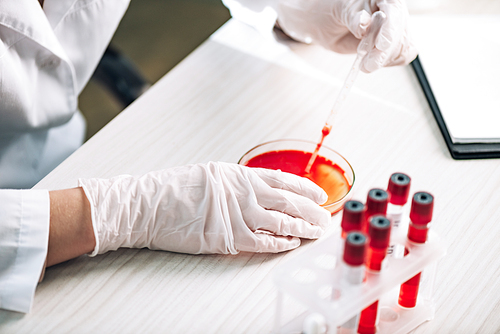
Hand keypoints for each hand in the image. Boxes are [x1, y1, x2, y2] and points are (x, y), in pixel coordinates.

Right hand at [79, 162, 329, 254]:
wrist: (148, 204)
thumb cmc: (173, 189)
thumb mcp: (209, 175)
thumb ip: (235, 184)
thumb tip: (255, 191)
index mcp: (239, 175)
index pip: (282, 180)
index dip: (304, 188)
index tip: (319, 194)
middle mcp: (244, 192)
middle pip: (288, 201)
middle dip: (310, 210)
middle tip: (325, 217)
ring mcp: (238, 215)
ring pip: (281, 222)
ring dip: (302, 227)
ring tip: (316, 232)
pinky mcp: (229, 238)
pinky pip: (263, 242)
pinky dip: (280, 243)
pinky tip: (291, 243)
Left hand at [276, 0, 416, 71]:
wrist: (324, 24)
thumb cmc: (330, 11)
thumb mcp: (338, 10)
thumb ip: (352, 17)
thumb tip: (363, 24)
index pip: (393, 10)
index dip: (390, 28)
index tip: (382, 45)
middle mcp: (390, 11)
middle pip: (400, 32)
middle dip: (384, 52)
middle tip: (366, 65)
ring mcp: (393, 28)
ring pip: (403, 47)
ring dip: (383, 60)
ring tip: (363, 63)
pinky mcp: (392, 43)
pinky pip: (401, 55)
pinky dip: (386, 62)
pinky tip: (370, 62)